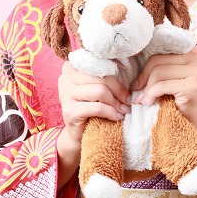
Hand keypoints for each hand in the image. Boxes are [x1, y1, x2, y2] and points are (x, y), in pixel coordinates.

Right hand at [56, 61, 130, 187]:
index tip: (125, 90)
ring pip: (100, 91)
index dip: (116, 77)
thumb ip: (106, 77)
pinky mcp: (69, 111)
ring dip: (116, 103)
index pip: (99, 65)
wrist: (78, 133)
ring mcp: (65, 94)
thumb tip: (131, 75)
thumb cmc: (91, 106)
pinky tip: (116, 117)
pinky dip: (110, 112)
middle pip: (101, 78)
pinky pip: (97, 107)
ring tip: (123, 110)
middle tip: (127, 103)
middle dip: (119, 92)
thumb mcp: (98, 87)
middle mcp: (66, 77)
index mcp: (72, 67)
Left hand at [131, 47, 196, 153]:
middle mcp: (196, 57)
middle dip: (143, 77)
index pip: (160, 48)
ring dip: (146, 88)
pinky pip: (162, 85)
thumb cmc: (177, 99)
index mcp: (190, 51)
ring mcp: (196, 71)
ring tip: (143, 99)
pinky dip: (151, 94)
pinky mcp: (192, 86)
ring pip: (158, 72)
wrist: (194, 122)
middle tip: (137, 91)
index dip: (146, 63)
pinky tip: (148, 102)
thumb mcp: (168, 76)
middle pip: (157, 60)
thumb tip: (133, 57)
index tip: (140, 79)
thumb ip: (158, 64)